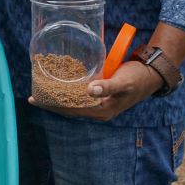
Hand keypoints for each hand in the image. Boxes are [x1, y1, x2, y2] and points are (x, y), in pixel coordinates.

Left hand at [29, 61, 160, 120]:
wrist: (151, 74)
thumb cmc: (138, 78)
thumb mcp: (123, 81)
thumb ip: (108, 86)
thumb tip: (90, 90)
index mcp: (102, 110)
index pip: (70, 110)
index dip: (52, 106)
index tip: (35, 100)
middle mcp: (98, 109)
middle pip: (69, 108)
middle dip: (51, 103)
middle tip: (32, 96)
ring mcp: (99, 102)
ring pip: (73, 102)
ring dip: (58, 97)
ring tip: (40, 91)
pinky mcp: (99, 94)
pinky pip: (79, 96)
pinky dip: (67, 91)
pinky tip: (58, 84)